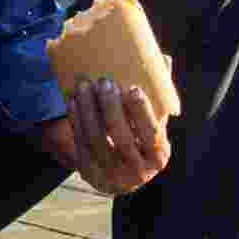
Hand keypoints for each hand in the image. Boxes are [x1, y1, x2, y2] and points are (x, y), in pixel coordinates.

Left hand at [67, 72, 171, 196]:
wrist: (122, 178)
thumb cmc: (142, 141)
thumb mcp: (156, 124)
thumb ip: (160, 96)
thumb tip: (163, 60)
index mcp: (158, 157)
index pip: (151, 133)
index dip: (141, 111)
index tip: (133, 88)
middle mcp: (137, 171)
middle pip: (121, 137)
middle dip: (111, 107)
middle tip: (105, 82)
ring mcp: (111, 175)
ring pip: (96, 139)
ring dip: (88, 110)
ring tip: (85, 85)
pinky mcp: (89, 173)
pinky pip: (80, 143)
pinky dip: (77, 120)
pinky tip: (75, 100)